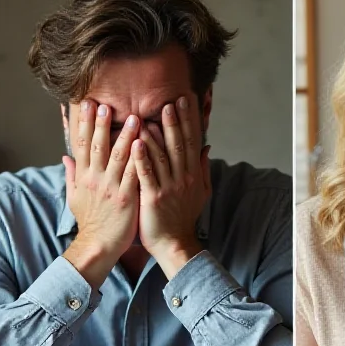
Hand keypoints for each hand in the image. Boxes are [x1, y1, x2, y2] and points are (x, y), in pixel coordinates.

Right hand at [64, 100, 139, 264]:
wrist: (99, 245)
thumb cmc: (90, 221)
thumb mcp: (75, 197)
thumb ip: (71, 175)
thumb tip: (65, 157)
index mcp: (83, 176)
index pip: (82, 144)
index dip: (85, 123)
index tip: (88, 104)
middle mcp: (95, 179)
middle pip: (97, 146)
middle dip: (101, 123)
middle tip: (106, 104)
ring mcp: (110, 187)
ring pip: (117, 157)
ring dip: (125, 136)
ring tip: (134, 118)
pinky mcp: (126, 198)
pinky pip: (132, 175)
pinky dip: (138, 159)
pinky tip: (144, 146)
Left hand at [133, 95, 210, 277]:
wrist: (175, 244)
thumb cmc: (184, 218)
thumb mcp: (201, 192)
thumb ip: (203, 168)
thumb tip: (207, 147)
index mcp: (193, 175)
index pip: (192, 141)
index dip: (189, 121)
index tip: (186, 101)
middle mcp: (183, 178)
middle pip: (179, 145)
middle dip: (175, 122)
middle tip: (171, 101)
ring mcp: (169, 188)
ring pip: (163, 156)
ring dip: (157, 135)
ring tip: (151, 115)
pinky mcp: (153, 198)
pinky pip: (147, 174)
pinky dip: (142, 158)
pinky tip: (136, 142)